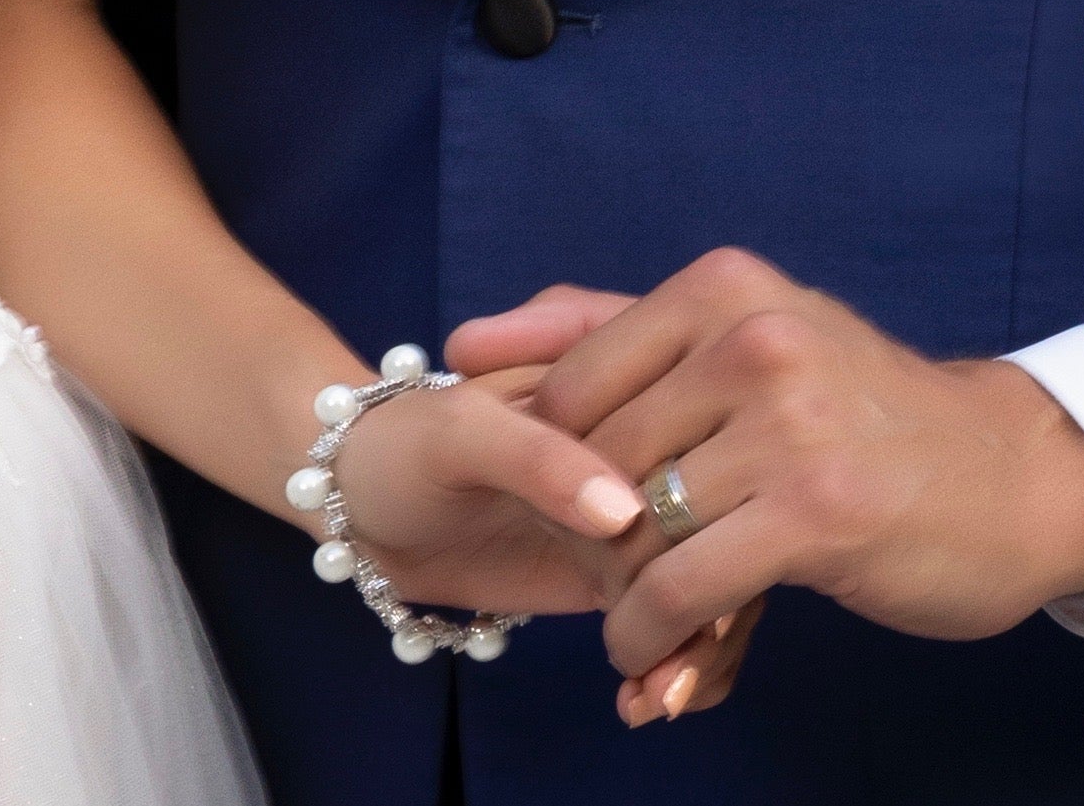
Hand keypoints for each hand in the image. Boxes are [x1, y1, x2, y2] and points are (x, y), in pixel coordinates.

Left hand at [321, 371, 761, 723]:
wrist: (368, 504)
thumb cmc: (406, 441)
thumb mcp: (458, 432)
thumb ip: (536, 457)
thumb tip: (622, 511)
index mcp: (615, 381)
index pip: (686, 439)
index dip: (693, 510)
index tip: (666, 571)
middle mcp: (641, 442)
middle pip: (715, 518)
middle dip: (713, 602)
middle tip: (669, 663)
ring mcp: (636, 511)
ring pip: (711, 574)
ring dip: (700, 646)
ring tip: (656, 697)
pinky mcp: (624, 569)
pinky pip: (681, 615)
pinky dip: (678, 663)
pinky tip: (646, 701)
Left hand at [449, 251, 1083, 680]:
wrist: (1012, 475)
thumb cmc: (863, 410)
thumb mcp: (747, 334)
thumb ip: (607, 329)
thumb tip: (464, 335)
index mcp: (725, 286)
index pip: (575, 376)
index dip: (552, 457)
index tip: (569, 508)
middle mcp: (751, 338)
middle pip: (598, 455)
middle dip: (582, 531)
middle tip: (591, 580)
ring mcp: (787, 422)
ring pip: (636, 524)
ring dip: (612, 594)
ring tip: (621, 623)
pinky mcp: (815, 513)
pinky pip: (681, 584)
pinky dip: (647, 634)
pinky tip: (648, 656)